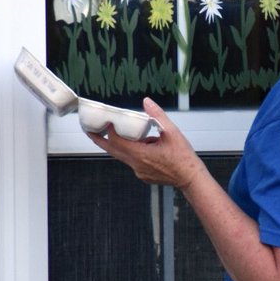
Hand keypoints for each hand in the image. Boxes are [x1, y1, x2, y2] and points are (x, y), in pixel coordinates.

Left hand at [85, 99, 205, 190]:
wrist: (190, 178)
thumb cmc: (183, 158)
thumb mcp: (172, 132)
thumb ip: (158, 116)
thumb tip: (147, 102)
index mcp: (141, 154)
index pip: (117, 141)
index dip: (109, 131)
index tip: (107, 121)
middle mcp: (136, 164)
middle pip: (113, 151)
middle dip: (100, 140)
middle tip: (89, 131)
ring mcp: (139, 171)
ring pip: (123, 156)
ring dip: (119, 145)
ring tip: (117, 133)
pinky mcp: (143, 175)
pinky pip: (132, 161)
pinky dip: (133, 151)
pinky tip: (145, 145)